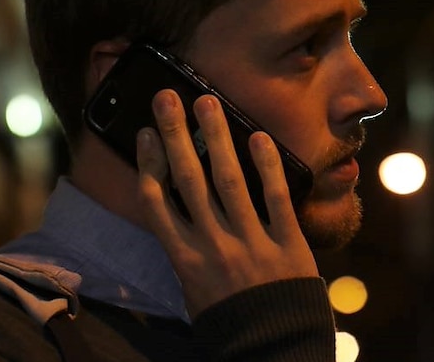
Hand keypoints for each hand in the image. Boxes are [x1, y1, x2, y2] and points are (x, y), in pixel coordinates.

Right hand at [135, 89, 318, 318]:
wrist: (273, 348)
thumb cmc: (230, 319)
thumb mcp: (194, 289)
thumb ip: (187, 250)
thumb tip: (177, 211)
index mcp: (185, 259)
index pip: (157, 202)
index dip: (150, 163)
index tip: (147, 132)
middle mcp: (213, 245)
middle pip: (188, 180)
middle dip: (177, 134)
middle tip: (167, 97)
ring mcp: (251, 243)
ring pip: (228, 181)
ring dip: (217, 137)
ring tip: (207, 102)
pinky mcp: (287, 245)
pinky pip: (275, 198)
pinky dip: (267, 166)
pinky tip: (258, 136)